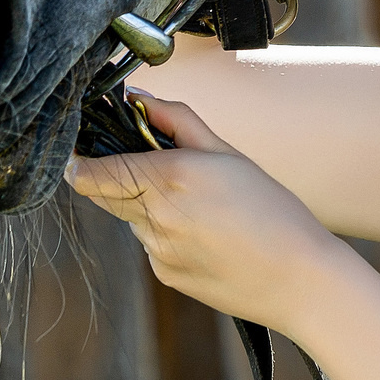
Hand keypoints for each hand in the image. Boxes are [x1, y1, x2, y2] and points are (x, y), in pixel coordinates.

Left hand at [68, 91, 347, 325]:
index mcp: (170, 176)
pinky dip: (166, 232)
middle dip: (114, 176)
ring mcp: (157, 249)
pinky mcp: (164, 274)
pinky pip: (150, 243)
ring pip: (131, 217)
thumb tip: (138, 99)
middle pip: (102, 193)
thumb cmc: (273, 211)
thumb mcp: (228, 153)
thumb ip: (177, 120)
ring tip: (200, 206)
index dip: (81, 159)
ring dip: (147, 204)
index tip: (81, 150)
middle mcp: (155, 215)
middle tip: (154, 166)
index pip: (94, 171)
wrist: (299, 279)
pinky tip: (206, 233)